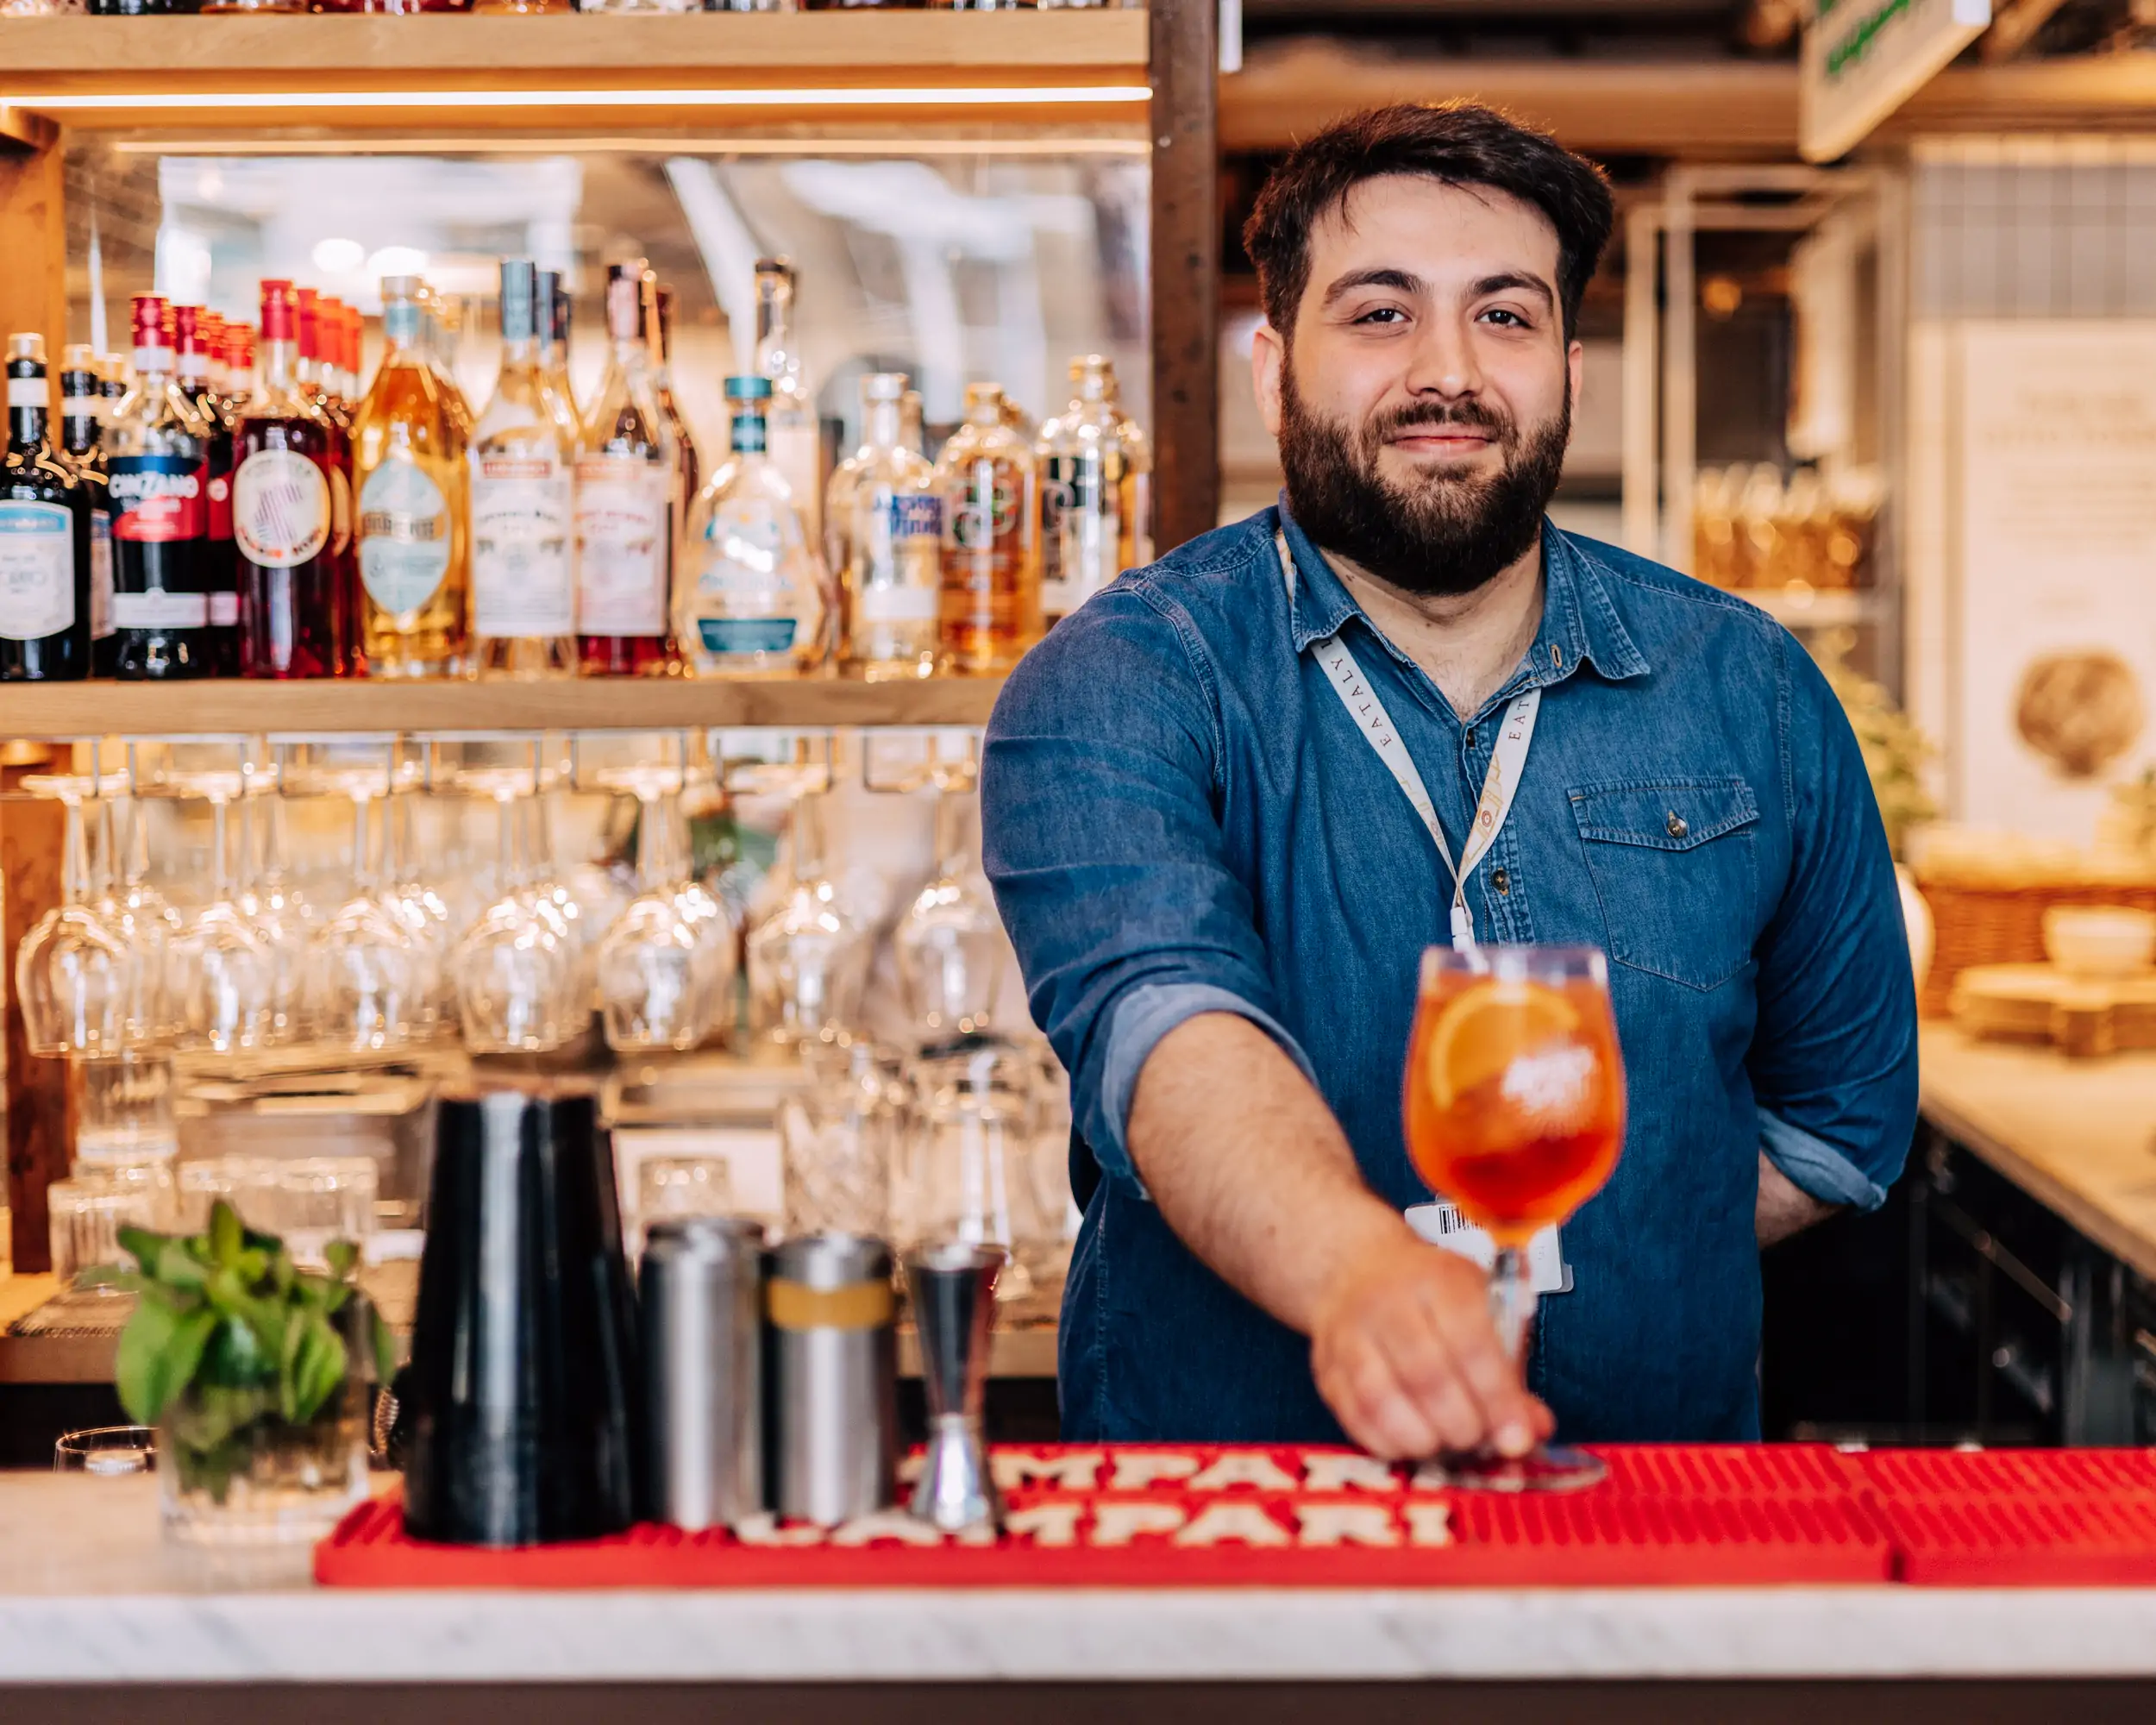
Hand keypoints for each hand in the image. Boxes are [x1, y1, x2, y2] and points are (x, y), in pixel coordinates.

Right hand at [1308, 1232, 1554, 1460]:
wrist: (1355, 1269)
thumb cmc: (1434, 1298)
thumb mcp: (1481, 1311)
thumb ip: (1508, 1373)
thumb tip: (1530, 1432)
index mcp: (1438, 1279)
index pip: (1471, 1343)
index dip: (1497, 1399)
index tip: (1516, 1439)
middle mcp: (1387, 1300)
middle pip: (1426, 1376)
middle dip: (1462, 1425)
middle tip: (1478, 1441)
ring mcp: (1348, 1333)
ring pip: (1382, 1400)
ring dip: (1423, 1439)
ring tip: (1445, 1445)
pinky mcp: (1324, 1366)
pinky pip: (1353, 1416)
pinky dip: (1387, 1443)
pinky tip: (1411, 1445)